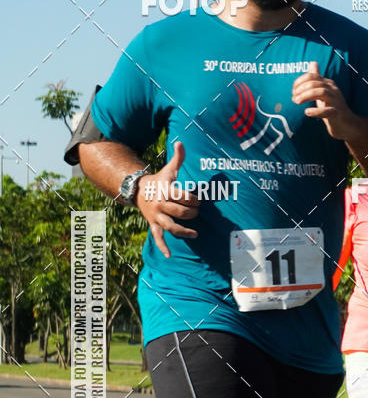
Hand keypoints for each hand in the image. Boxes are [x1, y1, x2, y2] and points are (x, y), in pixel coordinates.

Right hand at [135, 140, 198, 257]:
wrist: (138, 191)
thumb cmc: (159, 181)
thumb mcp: (168, 170)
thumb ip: (177, 158)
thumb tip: (181, 142)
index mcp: (165, 191)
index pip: (182, 196)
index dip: (193, 199)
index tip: (198, 200)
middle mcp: (160, 205)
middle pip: (179, 212)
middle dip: (191, 213)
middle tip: (197, 212)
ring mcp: (156, 216)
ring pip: (170, 226)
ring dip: (183, 231)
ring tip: (195, 234)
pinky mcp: (153, 225)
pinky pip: (157, 237)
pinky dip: (162, 247)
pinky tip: (169, 255)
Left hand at [292, 61, 359, 141]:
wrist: (347, 125)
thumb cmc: (332, 107)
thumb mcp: (323, 91)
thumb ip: (317, 79)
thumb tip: (312, 63)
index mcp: (328, 83)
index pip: (312, 76)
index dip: (299, 82)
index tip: (293, 91)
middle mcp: (333, 90)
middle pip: (315, 83)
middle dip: (301, 89)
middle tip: (294, 98)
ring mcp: (336, 101)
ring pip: (321, 92)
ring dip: (306, 96)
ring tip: (297, 102)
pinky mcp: (337, 114)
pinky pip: (328, 111)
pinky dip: (316, 111)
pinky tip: (307, 112)